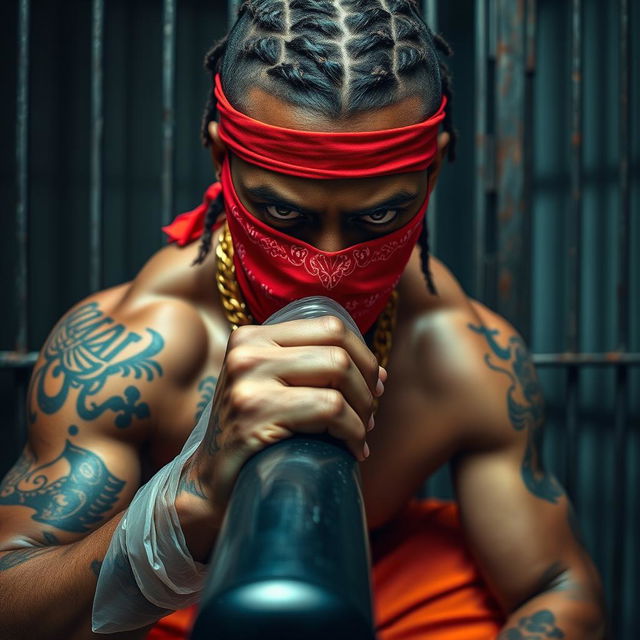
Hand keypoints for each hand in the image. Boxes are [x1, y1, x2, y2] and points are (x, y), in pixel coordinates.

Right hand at [188, 315, 384, 512]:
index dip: (364, 356)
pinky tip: (352, 449)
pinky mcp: (254, 415)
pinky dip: (353, 431)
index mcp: (252, 336)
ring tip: (360, 434)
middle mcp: (247, 352)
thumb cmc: (255, 433)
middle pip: (338, 351)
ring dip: (363, 411)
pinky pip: (330, 409)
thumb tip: (380, 373)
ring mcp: (247, 382)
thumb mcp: (274, 386)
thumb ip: (314, 369)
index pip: (330, 326)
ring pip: (338, 375)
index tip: (374, 386)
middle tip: (370, 416)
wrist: (210, 480)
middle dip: (367, 387)